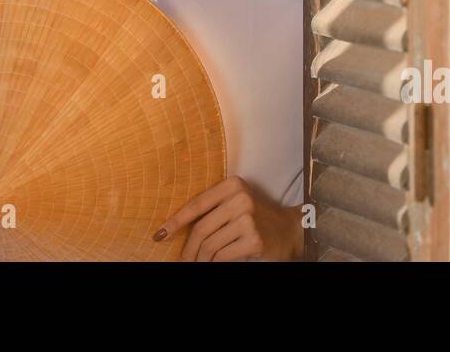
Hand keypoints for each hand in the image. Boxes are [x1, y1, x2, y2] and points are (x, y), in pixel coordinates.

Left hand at [154, 176, 303, 260]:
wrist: (290, 230)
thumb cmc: (256, 218)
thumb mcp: (235, 204)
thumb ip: (213, 210)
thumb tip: (177, 229)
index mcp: (232, 185)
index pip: (196, 205)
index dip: (175, 222)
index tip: (159, 235)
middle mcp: (240, 199)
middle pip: (200, 229)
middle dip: (188, 250)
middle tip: (183, 261)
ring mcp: (248, 220)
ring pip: (210, 246)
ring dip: (200, 260)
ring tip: (198, 264)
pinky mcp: (254, 240)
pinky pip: (222, 256)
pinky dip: (215, 264)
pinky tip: (214, 264)